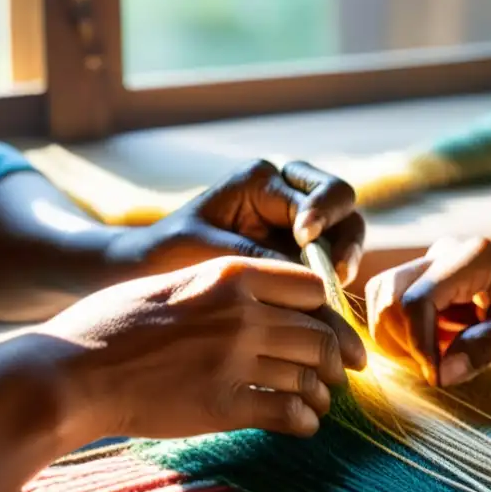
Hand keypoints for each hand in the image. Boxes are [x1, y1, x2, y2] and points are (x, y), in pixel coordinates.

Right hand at [39, 257, 367, 439]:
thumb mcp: (173, 283)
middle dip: (336, 358)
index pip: (311, 286)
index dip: (326, 310)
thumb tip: (259, 301)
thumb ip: (222, 288)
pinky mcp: (226, 406)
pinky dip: (305, 421)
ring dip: (322, 393)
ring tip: (320, 403)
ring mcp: (237, 361)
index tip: (329, 327)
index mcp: (231, 275)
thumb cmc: (112, 324)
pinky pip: (289, 413)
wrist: (72, 371)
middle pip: (321, 334)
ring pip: (310, 376)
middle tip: (340, 373)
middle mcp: (244, 314)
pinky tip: (303, 425)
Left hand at [108, 159, 366, 285]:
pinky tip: (324, 311)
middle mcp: (289, 196)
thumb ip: (264, 259)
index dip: (322, 214)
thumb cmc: (170, 254)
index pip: (318, 190)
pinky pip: (330, 268)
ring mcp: (299, 228)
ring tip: (331, 293)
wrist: (144, 276)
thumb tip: (314, 281)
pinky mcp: (299, 260)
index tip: (306, 238)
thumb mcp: (214, 253)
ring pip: (346, 235)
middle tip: (334, 270)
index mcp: (264, 180)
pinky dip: (332, 288)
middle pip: (343, 205)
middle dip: (344, 238)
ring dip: (345, 262)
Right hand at [366, 238, 490, 385]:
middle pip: (388, 295)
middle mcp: (445, 253)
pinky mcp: (434, 284)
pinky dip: (407, 337)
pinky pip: (399, 309)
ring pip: (386, 300)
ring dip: (399, 338)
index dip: (417, 344)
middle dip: (400, 339)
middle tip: (434, 371)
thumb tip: (440, 375)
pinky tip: (439, 352)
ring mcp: (436, 267)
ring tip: (435, 362)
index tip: (438, 377)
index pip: (416, 300)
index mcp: (470, 256)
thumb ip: (485, 348)